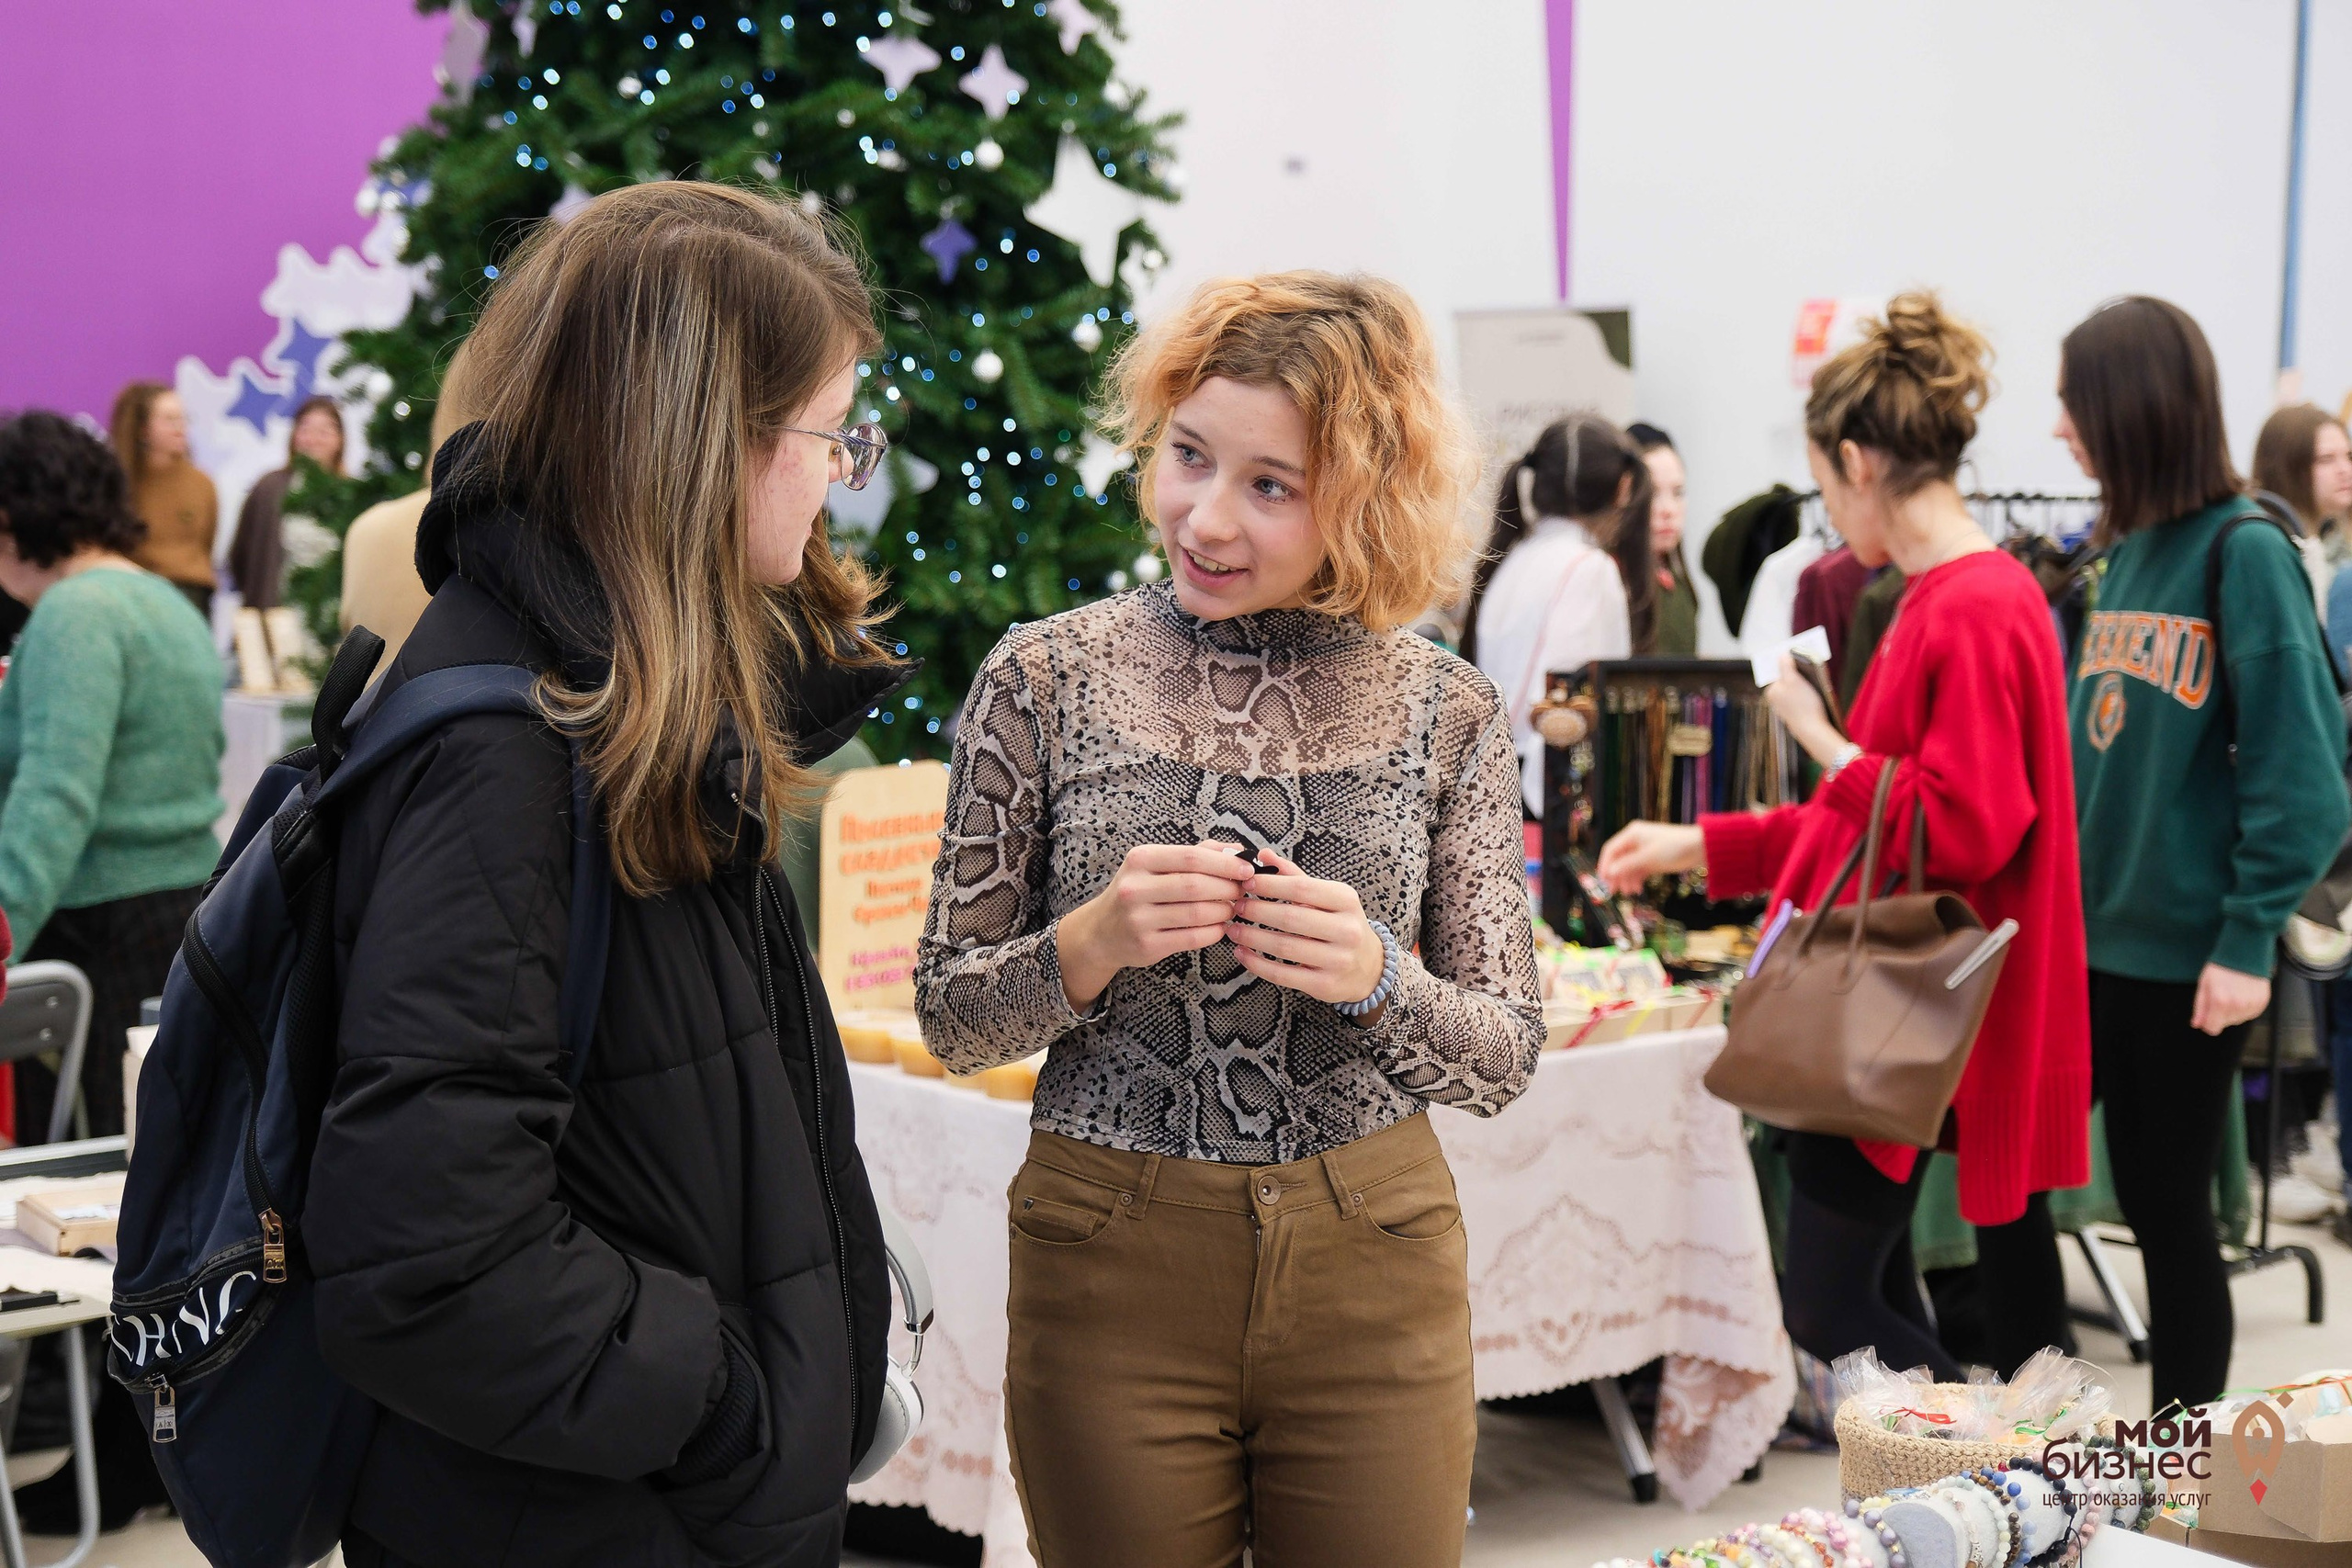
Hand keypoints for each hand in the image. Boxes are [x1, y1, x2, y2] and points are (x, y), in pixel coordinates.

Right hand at [1056, 843, 1252, 1011]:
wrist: (1102, 931)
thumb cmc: (1138, 892)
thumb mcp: (1156, 865)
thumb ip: (1196, 853)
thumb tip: (1237, 850)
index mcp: (1140, 860)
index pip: (1191, 857)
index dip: (1225, 863)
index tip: (1247, 869)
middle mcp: (1135, 888)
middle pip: (1196, 885)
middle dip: (1228, 888)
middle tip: (1242, 891)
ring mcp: (1139, 919)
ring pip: (1197, 913)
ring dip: (1223, 911)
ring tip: (1231, 908)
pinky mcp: (1147, 945)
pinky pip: (1193, 937)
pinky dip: (1214, 932)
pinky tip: (1220, 926)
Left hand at [1224, 851, 1388, 1012]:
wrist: (1368, 967)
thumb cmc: (1339, 924)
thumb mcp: (1326, 897)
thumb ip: (1294, 876)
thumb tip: (1263, 854)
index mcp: (1346, 900)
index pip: (1301, 888)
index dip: (1270, 885)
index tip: (1246, 883)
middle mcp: (1347, 930)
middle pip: (1291, 917)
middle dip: (1257, 911)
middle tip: (1236, 906)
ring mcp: (1338, 959)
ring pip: (1284, 947)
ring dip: (1252, 937)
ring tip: (1233, 929)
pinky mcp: (1325, 984)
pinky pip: (1282, 974)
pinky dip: (1257, 963)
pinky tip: (1242, 953)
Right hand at [1595, 821, 1704, 893]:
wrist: (1700, 848)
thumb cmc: (1674, 847)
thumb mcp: (1649, 857)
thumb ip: (1628, 865)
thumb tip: (1609, 872)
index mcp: (1632, 834)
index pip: (1611, 849)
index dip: (1604, 865)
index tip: (1602, 880)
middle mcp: (1635, 841)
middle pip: (1618, 859)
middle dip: (1615, 875)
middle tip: (1613, 891)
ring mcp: (1644, 850)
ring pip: (1628, 866)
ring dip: (1626, 879)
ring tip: (1630, 893)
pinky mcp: (1652, 859)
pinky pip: (1638, 870)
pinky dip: (1636, 879)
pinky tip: (1637, 889)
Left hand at [1766, 654, 1842, 761]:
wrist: (1813, 730)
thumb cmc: (1803, 704)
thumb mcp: (1794, 680)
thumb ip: (1786, 666)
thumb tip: (1781, 654)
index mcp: (1772, 690)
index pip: (1777, 670)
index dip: (1787, 659)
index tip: (1795, 649)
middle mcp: (1776, 699)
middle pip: (1787, 678)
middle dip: (1797, 668)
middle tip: (1808, 656)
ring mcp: (1786, 708)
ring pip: (1796, 688)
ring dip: (1805, 679)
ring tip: (1816, 666)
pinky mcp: (1797, 714)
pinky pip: (1802, 697)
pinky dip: (1808, 690)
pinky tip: (1819, 684)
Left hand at [2191, 962, 2269, 1034]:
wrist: (2245, 953)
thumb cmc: (2221, 967)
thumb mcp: (2204, 985)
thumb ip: (2200, 1007)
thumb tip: (2197, 1024)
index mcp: (2220, 1001)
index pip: (2212, 1028)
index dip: (2207, 1022)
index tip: (2207, 1014)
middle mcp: (2237, 1006)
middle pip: (2225, 1024)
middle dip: (2219, 1014)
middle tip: (2220, 995)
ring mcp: (2252, 1005)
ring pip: (2238, 1020)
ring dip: (2233, 1011)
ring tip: (2232, 993)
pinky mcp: (2262, 1002)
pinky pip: (2250, 1014)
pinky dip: (2245, 1008)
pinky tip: (2242, 993)